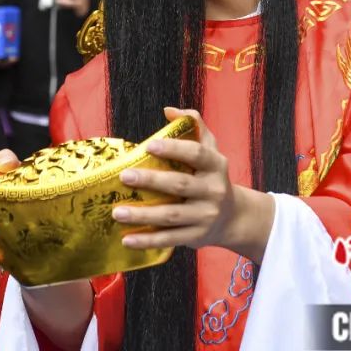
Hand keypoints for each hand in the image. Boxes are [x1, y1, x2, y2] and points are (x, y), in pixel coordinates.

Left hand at [110, 107, 273, 262]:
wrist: (233, 217)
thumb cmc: (211, 176)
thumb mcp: (210, 149)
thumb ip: (194, 126)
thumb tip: (169, 110)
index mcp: (216, 165)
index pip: (196, 154)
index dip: (174, 149)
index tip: (149, 145)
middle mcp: (213, 190)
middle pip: (180, 185)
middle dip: (151, 181)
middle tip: (124, 176)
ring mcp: (205, 216)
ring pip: (171, 216)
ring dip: (142, 215)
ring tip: (117, 212)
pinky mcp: (197, 236)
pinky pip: (170, 239)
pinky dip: (147, 241)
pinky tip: (126, 239)